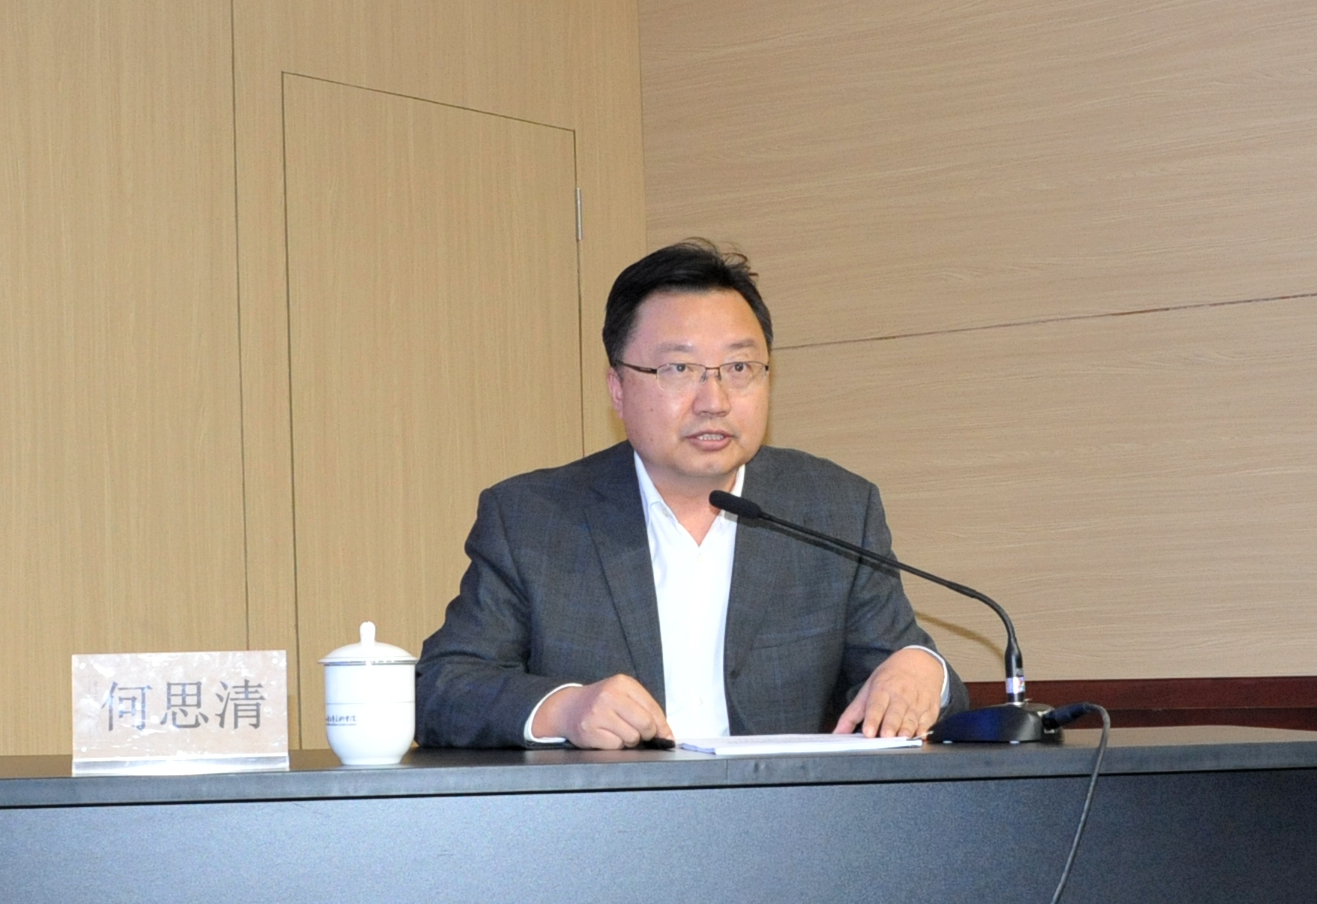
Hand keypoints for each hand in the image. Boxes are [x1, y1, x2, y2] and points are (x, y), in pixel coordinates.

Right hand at [532, 674, 672, 748]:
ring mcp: (598, 713)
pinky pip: (616, 746)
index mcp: (622, 683)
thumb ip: (646, 710)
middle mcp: (609, 695)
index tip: (664, 736)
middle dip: (646, 734)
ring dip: (629, 740)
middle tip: (639, 733)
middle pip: (645, 724)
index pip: (653, 708)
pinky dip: (615, 745)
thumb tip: (667, 736)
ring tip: (618, 731)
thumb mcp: (624, 696)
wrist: (569, 708)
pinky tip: (607, 736)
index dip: (662, 726)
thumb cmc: (603, 703)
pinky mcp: (589, 730)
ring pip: (632, 737)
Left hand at [833, 647, 943, 738]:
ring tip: (902, 738)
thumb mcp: (869, 688)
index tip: (868, 732)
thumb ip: (853, 713)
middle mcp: (900, 696)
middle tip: (885, 736)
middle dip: (890, 725)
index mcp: (882, 689)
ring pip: (911, 718)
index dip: (872, 719)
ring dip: (907, 729)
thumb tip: (837, 733)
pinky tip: (919, 736)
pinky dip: (924, 730)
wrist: (920, 662)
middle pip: (894, 713)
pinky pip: (927, 721)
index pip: (876, 705)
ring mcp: (917, 702)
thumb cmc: (891, 678)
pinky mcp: (930, 709)